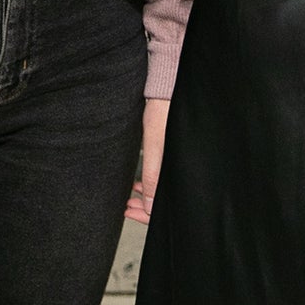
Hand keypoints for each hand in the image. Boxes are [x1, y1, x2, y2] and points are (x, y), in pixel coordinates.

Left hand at [126, 98, 170, 223]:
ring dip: (145, 195)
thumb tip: (149, 205)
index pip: (163, 204)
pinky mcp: (171, 153)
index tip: (131, 212)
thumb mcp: (154, 145)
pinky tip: (139, 182)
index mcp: (177, 170)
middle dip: (144, 207)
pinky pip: (161, 175)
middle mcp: (177, 168)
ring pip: (160, 188)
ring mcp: (174, 161)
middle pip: (162, 198)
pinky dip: (149, 182)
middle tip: (127, 206)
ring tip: (130, 197)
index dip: (147, 214)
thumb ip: (152, 175)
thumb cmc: (163, 112)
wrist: (166, 90)